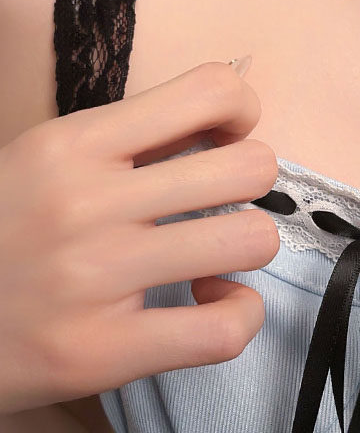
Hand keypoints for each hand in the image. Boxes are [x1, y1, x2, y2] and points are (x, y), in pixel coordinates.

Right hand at [0, 59, 278, 413]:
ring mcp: (95, 280)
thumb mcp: (51, 158)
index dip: (240, 110)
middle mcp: (87, 204)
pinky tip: (209, 304)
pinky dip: (238, 315)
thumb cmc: (7, 227)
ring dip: (246, 246)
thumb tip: (222, 121)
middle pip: (249, 167)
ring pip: (252, 240)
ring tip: (209, 256)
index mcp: (75, 144)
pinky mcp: (100, 353)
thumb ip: (132, 137)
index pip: (209, 90)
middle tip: (218, 199)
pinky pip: (225, 330)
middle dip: (250, 182)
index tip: (223, 137)